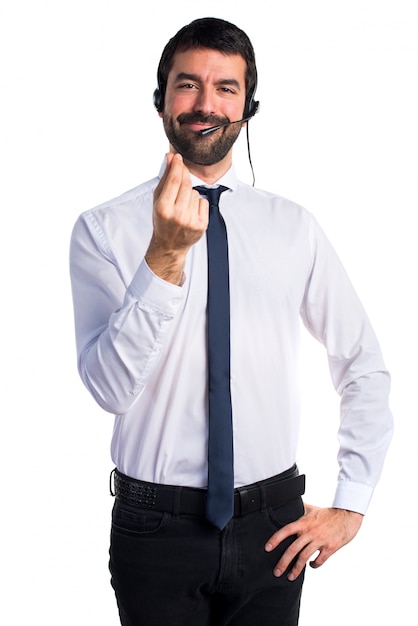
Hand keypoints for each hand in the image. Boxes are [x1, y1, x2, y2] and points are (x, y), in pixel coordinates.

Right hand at [145, 153, 208, 283]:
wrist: (169, 245)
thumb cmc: (162, 220)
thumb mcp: (157, 200)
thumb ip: (164, 178)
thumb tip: (170, 158)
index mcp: (163, 208)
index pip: (174, 180)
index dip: (177, 166)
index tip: (178, 158)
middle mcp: (178, 215)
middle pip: (187, 184)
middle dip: (184, 175)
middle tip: (181, 172)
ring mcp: (191, 221)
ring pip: (195, 192)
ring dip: (190, 193)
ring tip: (182, 204)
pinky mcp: (201, 225)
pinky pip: (203, 202)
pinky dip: (198, 203)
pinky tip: (190, 211)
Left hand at [265, 505, 362, 580]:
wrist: (348, 515)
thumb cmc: (329, 513)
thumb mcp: (312, 509)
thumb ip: (301, 509)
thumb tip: (290, 504)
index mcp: (304, 522)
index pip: (286, 530)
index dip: (275, 539)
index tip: (267, 548)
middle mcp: (310, 532)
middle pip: (293, 549)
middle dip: (283, 562)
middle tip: (276, 572)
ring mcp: (320, 541)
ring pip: (304, 557)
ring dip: (296, 568)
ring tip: (290, 576)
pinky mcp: (330, 548)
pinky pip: (319, 560)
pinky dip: (314, 565)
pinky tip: (311, 566)